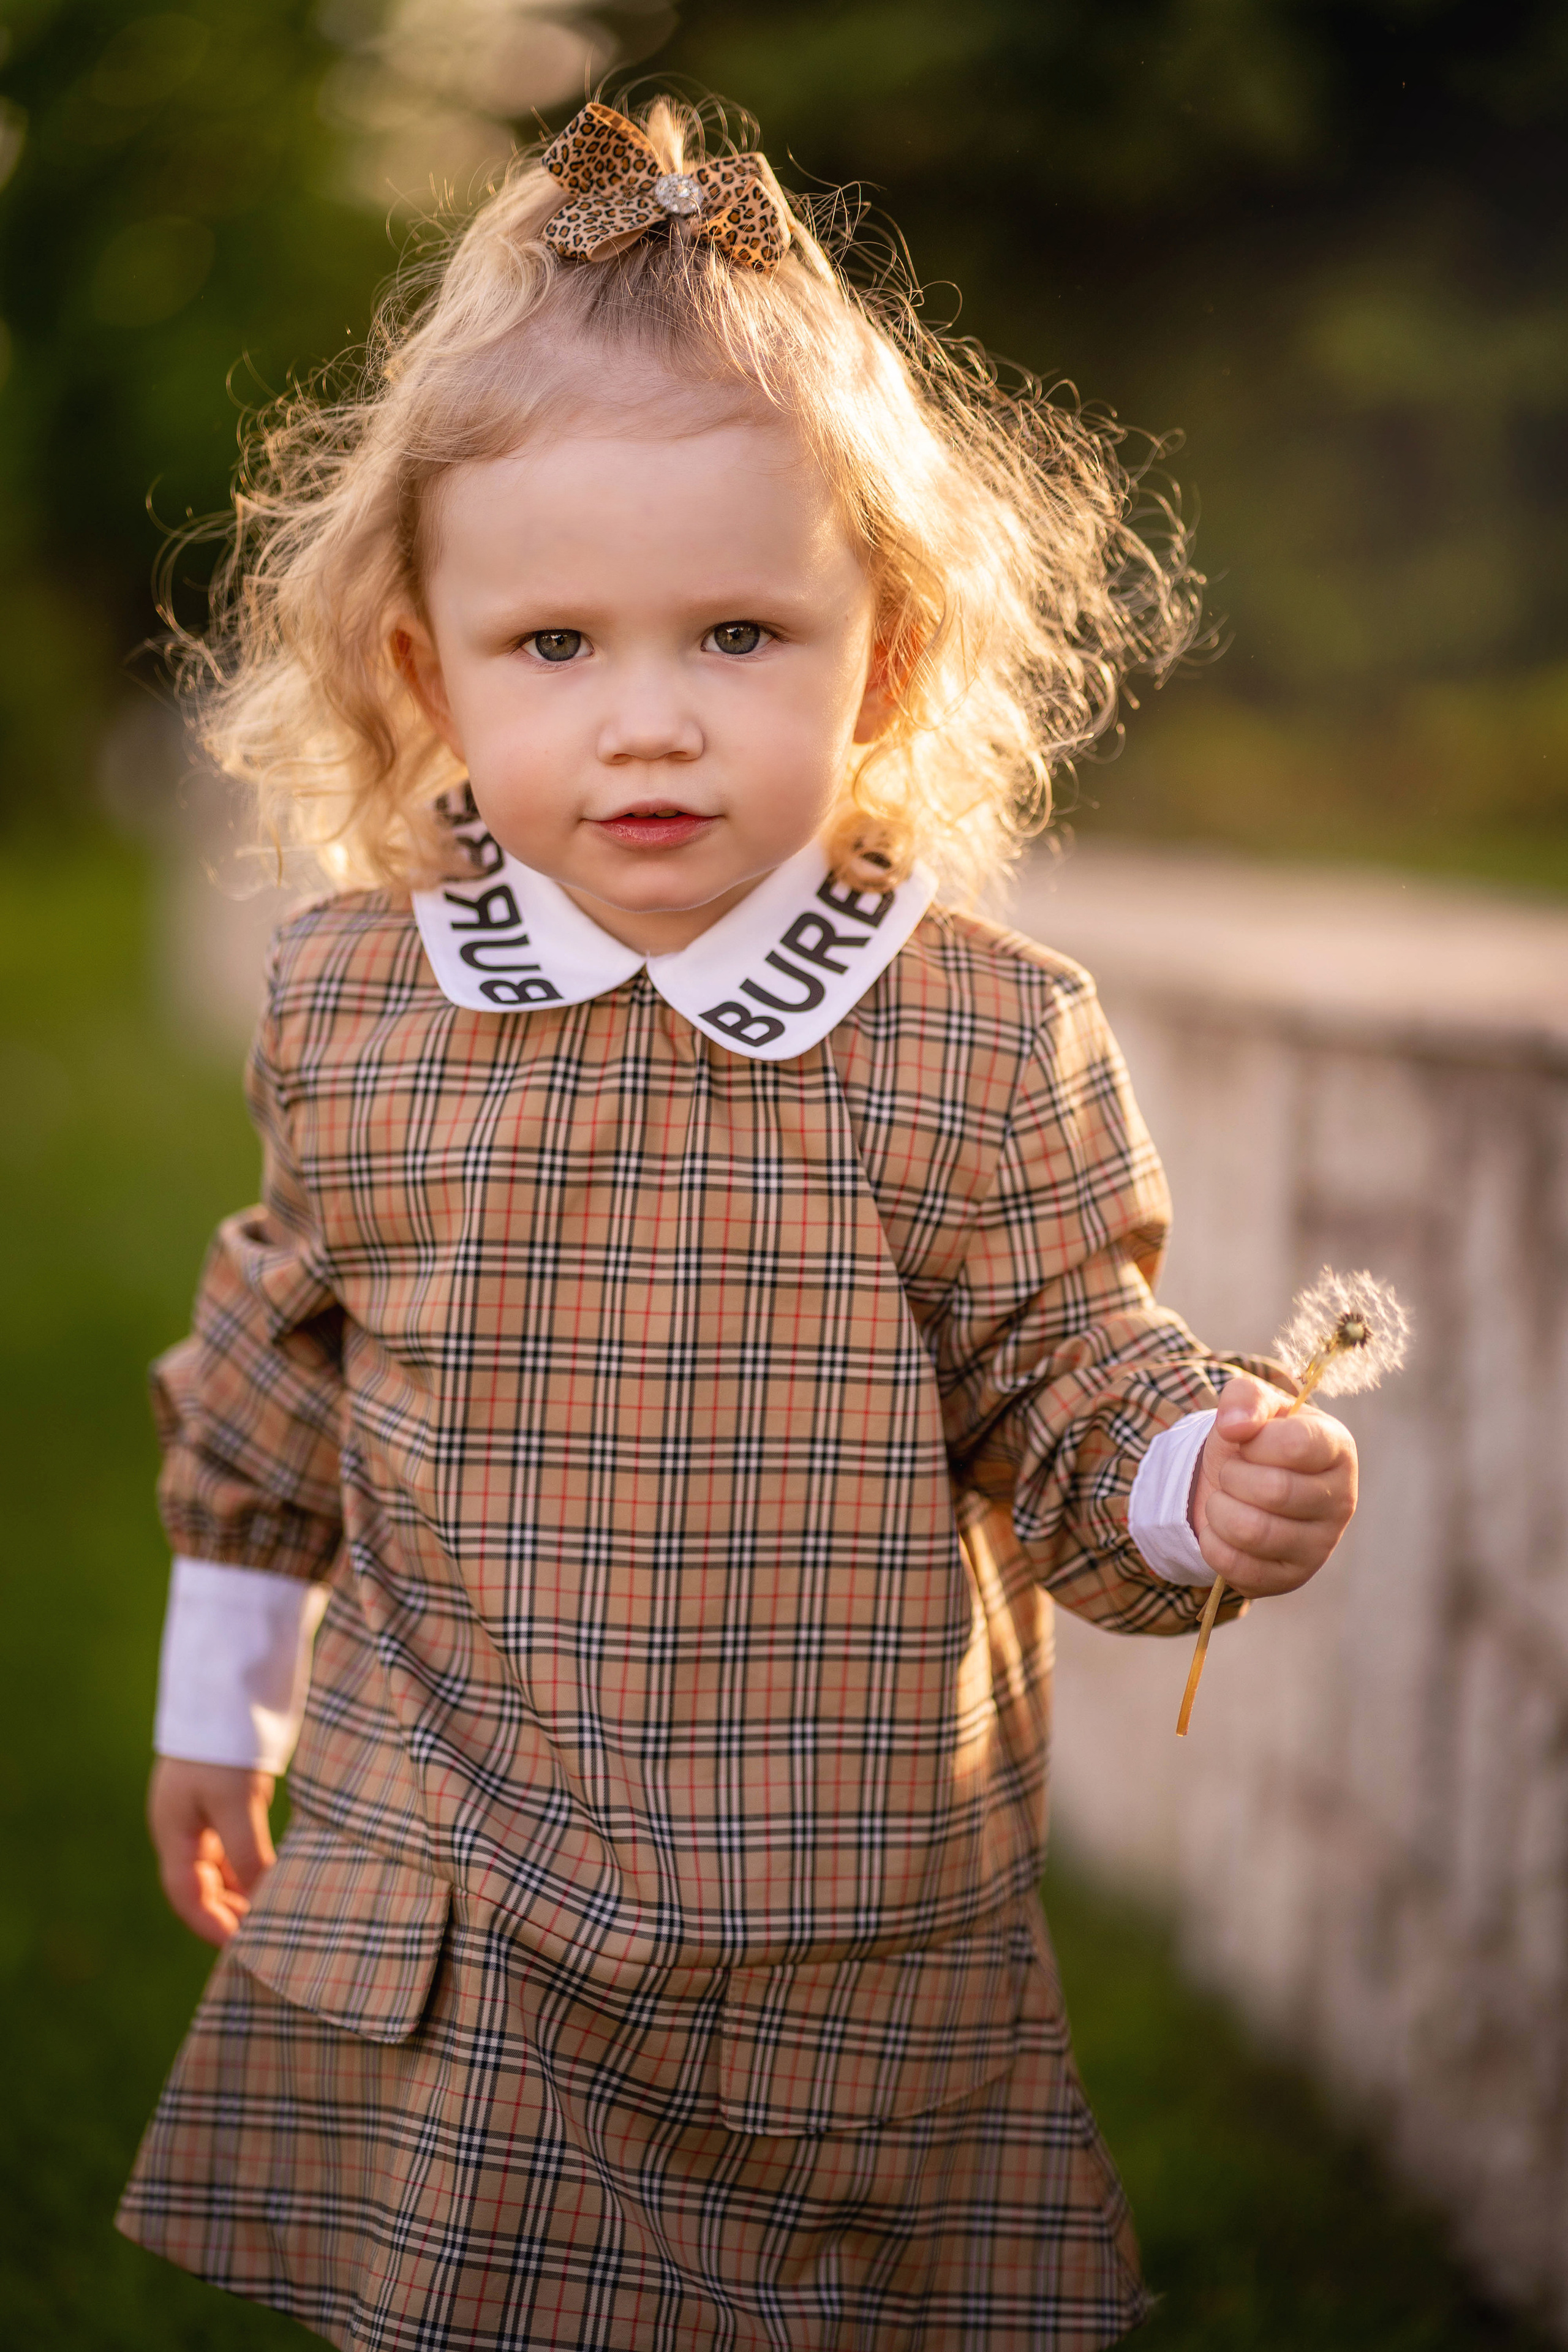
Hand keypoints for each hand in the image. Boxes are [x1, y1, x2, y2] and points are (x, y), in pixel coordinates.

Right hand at [147, 1757, 276, 1946]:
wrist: (231, 1683)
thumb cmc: (225, 1743)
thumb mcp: (236, 1802)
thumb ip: (247, 1853)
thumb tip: (266, 1901)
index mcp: (173, 1829)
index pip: (186, 1893)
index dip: (210, 1923)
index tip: (241, 1947)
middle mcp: (185, 1825)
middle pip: (202, 1884)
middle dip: (229, 1912)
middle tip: (265, 1937)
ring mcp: (207, 1809)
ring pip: (222, 1866)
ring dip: (245, 1891)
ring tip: (276, 1914)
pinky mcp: (232, 1795)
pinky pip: (238, 1844)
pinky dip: (255, 1864)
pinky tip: (279, 1874)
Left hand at [1189, 1374, 1356, 1597]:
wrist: (1238, 1485)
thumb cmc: (1252, 1441)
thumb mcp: (1250, 1406)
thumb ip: (1244, 1397)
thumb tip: (1235, 1425)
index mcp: (1337, 1449)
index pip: (1297, 1445)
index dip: (1255, 1442)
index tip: (1245, 1440)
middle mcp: (1341, 1500)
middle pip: (1274, 1492)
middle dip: (1232, 1476)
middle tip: (1231, 1472)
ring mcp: (1321, 1545)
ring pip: (1253, 1532)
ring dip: (1219, 1510)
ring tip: (1225, 1499)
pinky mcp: (1293, 1578)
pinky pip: (1240, 1569)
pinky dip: (1214, 1545)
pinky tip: (1223, 1531)